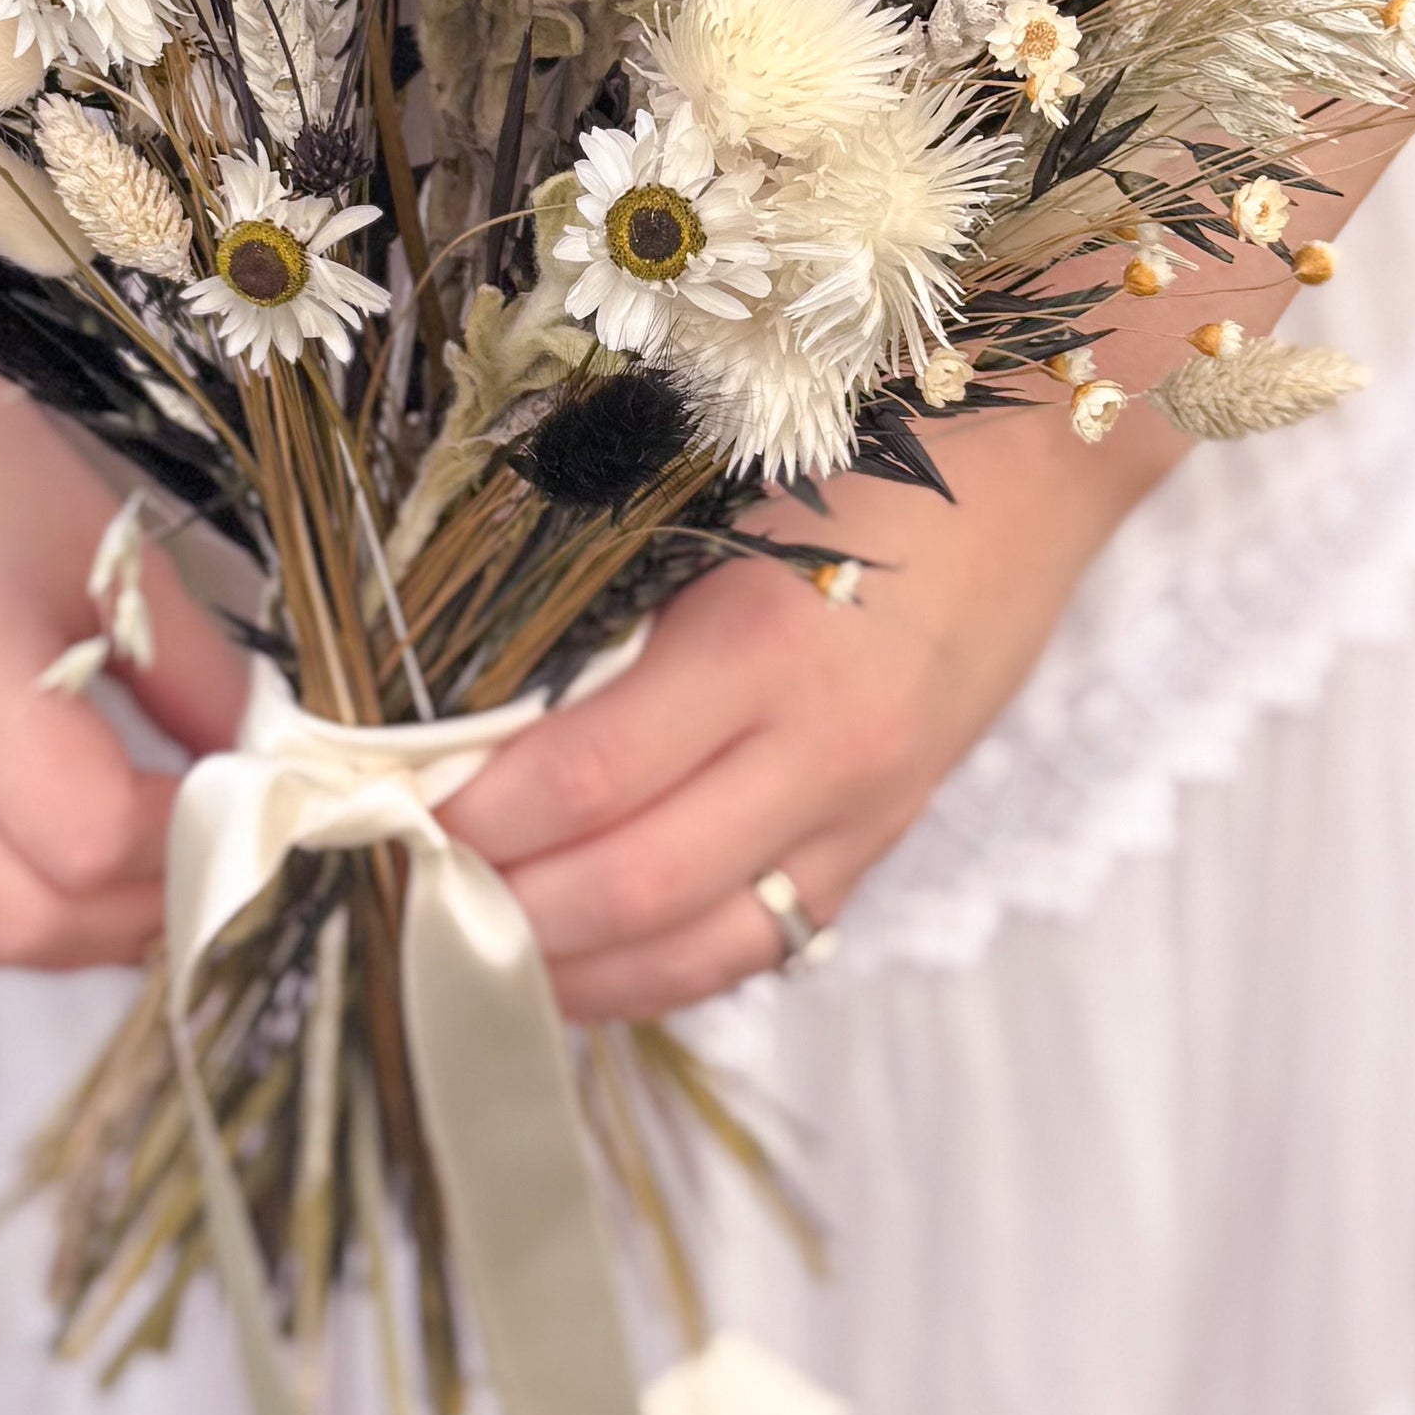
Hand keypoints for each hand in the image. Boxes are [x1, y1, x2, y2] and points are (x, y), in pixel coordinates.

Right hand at [0, 321, 247, 970]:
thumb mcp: (102, 546)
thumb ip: (195, 674)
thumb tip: (267, 770)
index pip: (87, 834)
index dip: (183, 839)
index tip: (237, 798)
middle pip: (20, 922)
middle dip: (133, 917)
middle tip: (209, 868)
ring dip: (67, 932)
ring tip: (143, 879)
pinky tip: (57, 855)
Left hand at [440, 348, 1233, 1022]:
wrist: (1038, 459)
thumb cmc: (862, 444)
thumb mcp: (719, 499)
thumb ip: (607, 598)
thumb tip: (458, 692)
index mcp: (763, 644)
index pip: (581, 778)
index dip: (469, 816)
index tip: (377, 813)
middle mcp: (822, 752)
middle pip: (629, 887)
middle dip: (496, 909)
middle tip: (395, 896)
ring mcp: (863, 812)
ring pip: (695, 949)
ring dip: (570, 970)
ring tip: (465, 954)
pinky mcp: (883, 838)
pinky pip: (758, 944)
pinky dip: (657, 969)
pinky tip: (579, 964)